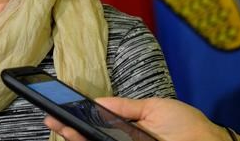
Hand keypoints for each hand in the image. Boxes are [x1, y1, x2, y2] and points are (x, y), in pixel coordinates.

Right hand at [44, 96, 239, 140]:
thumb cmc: (187, 127)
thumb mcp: (153, 108)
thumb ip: (123, 107)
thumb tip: (97, 102)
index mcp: (128, 130)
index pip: (97, 126)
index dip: (78, 120)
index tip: (60, 110)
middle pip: (91, 139)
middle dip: (70, 131)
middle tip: (52, 120)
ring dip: (77, 139)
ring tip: (61, 129)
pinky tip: (81, 138)